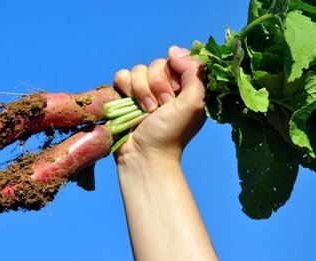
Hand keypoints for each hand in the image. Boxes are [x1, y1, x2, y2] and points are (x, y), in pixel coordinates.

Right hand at [113, 46, 206, 163]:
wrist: (144, 154)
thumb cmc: (172, 133)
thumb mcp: (194, 103)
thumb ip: (193, 74)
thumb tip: (173, 50)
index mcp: (184, 87)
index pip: (179, 59)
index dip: (176, 71)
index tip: (177, 89)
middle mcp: (164, 85)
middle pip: (158, 63)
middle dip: (158, 85)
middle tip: (163, 106)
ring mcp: (143, 90)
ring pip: (139, 69)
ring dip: (142, 90)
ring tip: (147, 111)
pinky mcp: (125, 94)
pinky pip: (122, 75)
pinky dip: (126, 89)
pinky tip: (131, 107)